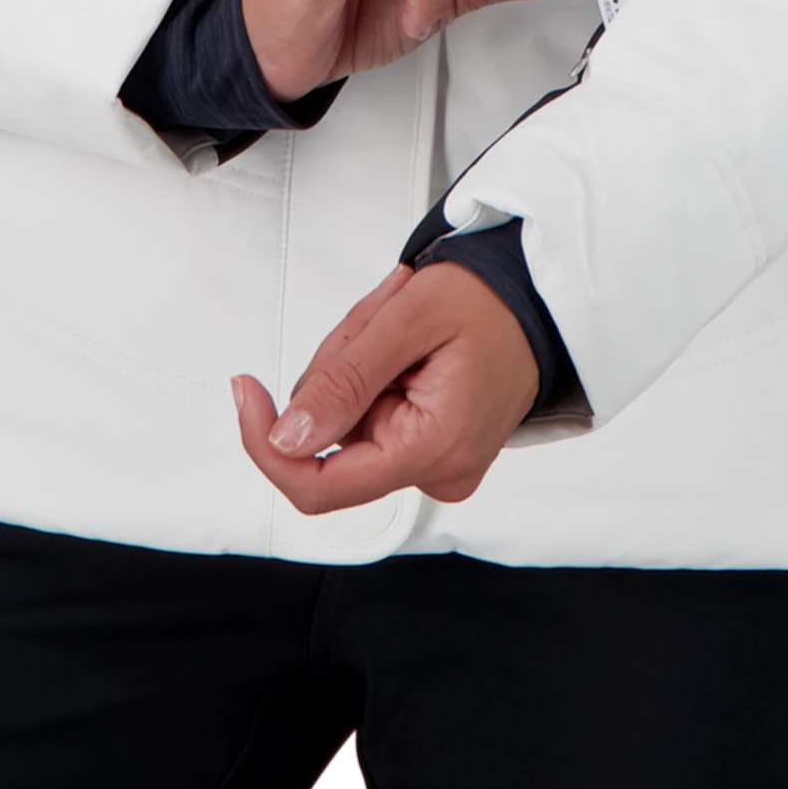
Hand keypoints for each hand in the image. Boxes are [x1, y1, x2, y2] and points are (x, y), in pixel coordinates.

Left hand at [231, 260, 540, 511]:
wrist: (537, 301)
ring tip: (399, 323)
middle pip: (333, 441)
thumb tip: (286, 438)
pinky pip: (371, 420)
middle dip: (336, 373)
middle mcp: (438, 472)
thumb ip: (343, 381)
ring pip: (348, 424)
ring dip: (355, 367)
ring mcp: (436, 465)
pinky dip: (373, 377)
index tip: (250, 394)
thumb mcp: (407, 319)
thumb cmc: (491, 302)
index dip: (268, 444)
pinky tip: (406, 346)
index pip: (321, 487)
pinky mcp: (431, 451)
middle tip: (375, 318)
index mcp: (434, 448)